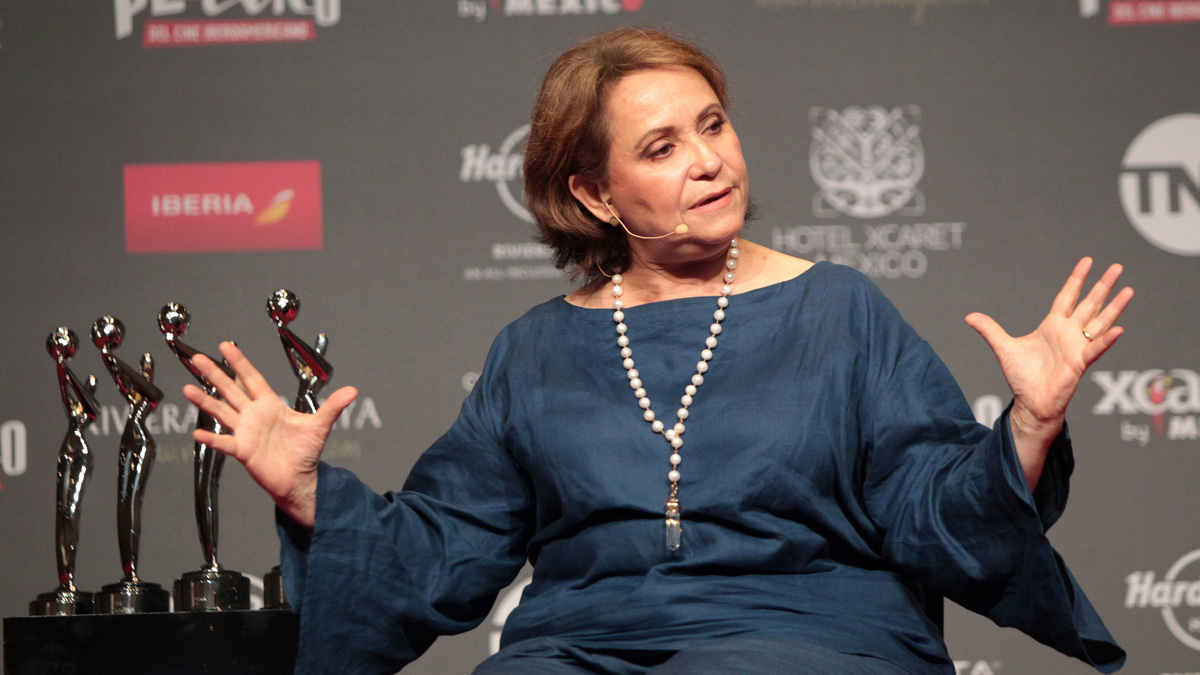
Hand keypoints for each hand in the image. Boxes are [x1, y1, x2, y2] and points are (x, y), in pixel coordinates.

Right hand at [182, 342, 356, 528]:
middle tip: (197, 358)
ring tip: (187, 389)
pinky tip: (197, 432)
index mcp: (270, 405)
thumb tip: (353, 390)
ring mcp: (246, 432)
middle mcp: (254, 416)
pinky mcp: (243, 451)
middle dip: (214, 373)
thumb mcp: (320, 425)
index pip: (252, 378)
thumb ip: (333, 407)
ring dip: (205, 401)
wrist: (300, 479)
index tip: (225, 346)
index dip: (239, 362)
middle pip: (231, 390)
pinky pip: (224, 443)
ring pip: (222, 412)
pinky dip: (212, 438)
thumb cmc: (306, 451)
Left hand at [964, 257, 1132, 488]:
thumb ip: (990, 330)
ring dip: (1115, 307)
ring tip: (1128, 290)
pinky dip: (1106, 340)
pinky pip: (1095, 349)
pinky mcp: (1080, 363)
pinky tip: (1119, 329)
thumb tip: (969, 316)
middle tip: (1117, 266)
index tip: (1087, 261)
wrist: (1030, 402)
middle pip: (1090, 304)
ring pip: (1100, 322)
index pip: (1067, 297)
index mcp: (1053, 326)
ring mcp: (1077, 347)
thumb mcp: (1004, 347)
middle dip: (1102, 286)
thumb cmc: (1022, 377)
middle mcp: (1069, 333)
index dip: (1077, 279)